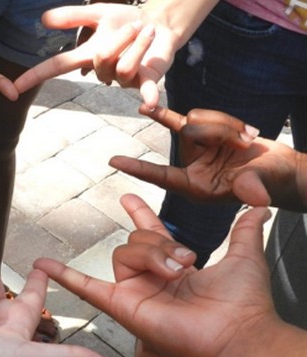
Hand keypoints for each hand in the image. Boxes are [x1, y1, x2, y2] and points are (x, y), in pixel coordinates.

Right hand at [13, 3, 175, 107]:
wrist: (160, 26)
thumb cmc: (125, 21)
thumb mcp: (98, 13)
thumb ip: (72, 16)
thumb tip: (43, 19)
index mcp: (86, 57)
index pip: (55, 67)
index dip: (34, 77)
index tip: (13, 89)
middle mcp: (101, 72)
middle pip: (102, 59)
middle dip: (121, 37)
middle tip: (135, 26)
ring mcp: (123, 80)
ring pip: (124, 67)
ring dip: (139, 43)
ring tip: (148, 33)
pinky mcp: (146, 82)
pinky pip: (145, 91)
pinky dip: (149, 98)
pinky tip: (150, 105)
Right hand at [34, 194, 276, 356]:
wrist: (236, 334)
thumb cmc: (244, 304)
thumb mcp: (246, 256)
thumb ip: (246, 230)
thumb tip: (260, 208)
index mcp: (173, 266)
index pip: (149, 233)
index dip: (139, 213)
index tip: (128, 198)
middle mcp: (150, 279)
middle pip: (136, 241)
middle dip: (161, 244)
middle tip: (187, 263)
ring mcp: (134, 292)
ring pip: (123, 253)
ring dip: (151, 256)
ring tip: (176, 274)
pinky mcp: (122, 305)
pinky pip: (86, 287)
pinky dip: (63, 276)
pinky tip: (42, 265)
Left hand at [109, 106, 306, 209]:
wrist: (283, 170)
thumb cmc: (272, 183)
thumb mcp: (261, 185)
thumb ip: (251, 188)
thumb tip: (255, 198)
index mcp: (195, 187)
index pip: (160, 176)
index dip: (138, 168)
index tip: (113, 162)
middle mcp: (192, 168)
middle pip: (187, 132)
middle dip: (217, 130)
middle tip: (245, 142)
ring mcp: (199, 149)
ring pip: (196, 119)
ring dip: (225, 124)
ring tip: (248, 138)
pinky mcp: (208, 135)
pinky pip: (195, 117)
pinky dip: (195, 117)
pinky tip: (180, 118)